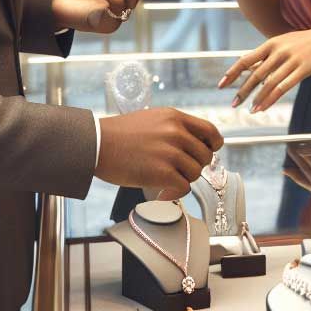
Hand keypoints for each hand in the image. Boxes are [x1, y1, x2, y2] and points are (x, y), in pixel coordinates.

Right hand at [94, 107, 223, 195]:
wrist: (97, 144)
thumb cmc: (120, 134)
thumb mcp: (153, 119)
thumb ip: (175, 128)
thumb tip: (195, 143)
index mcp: (175, 118)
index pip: (211, 132)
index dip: (213, 145)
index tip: (208, 152)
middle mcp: (176, 133)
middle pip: (205, 156)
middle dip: (194, 165)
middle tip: (177, 169)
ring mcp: (171, 153)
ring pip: (195, 173)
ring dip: (183, 179)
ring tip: (166, 178)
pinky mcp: (163, 172)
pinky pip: (184, 187)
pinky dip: (175, 192)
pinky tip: (163, 191)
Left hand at [219, 23, 310, 112]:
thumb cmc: (302, 42)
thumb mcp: (281, 43)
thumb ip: (265, 55)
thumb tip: (246, 66)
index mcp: (270, 44)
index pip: (245, 60)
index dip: (232, 73)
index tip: (221, 85)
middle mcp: (278, 51)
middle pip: (255, 75)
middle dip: (243, 91)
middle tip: (234, 104)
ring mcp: (291, 60)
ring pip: (269, 84)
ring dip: (258, 99)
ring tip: (251, 110)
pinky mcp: (303, 69)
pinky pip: (284, 87)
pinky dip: (272, 99)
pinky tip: (264, 107)